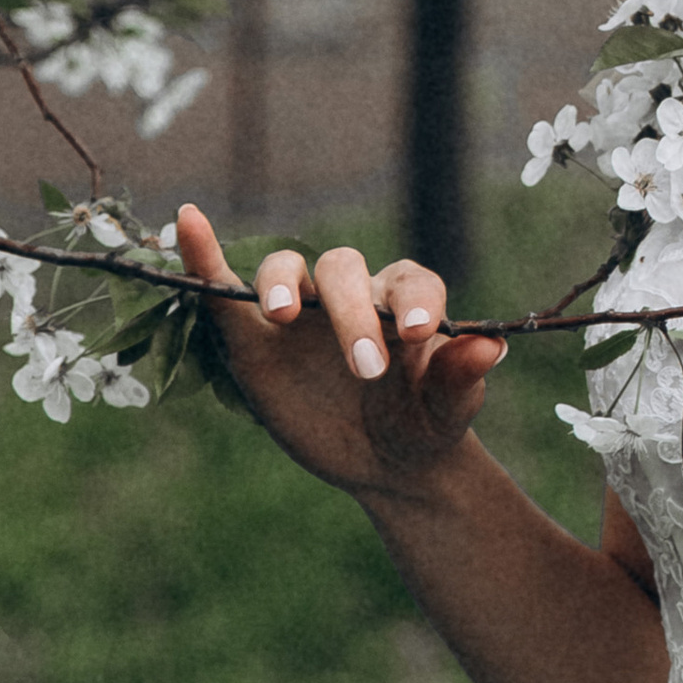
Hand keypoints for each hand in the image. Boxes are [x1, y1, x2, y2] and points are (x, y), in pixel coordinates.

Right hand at [173, 205, 506, 506]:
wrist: (387, 460)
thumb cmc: (424, 424)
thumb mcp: (447, 411)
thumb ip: (461, 377)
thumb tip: (493, 346)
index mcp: (405, 301)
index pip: (411, 280)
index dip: (414, 299)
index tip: (416, 333)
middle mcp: (353, 293)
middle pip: (345, 271)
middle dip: (352, 313)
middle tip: (365, 368)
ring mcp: (301, 310)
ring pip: (287, 269)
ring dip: (281, 282)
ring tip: (282, 314)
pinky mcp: (254, 336)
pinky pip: (225, 288)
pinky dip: (204, 255)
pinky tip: (188, 221)